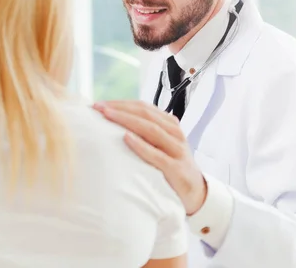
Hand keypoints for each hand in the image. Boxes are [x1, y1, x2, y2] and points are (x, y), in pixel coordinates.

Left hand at [93, 100, 206, 214]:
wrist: (196, 192)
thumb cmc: (172, 166)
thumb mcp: (161, 145)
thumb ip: (146, 132)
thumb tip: (115, 121)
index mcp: (169, 124)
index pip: (143, 107)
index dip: (121, 103)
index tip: (100, 103)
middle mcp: (174, 133)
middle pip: (145, 114)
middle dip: (120, 108)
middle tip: (98, 107)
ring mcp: (177, 150)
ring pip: (151, 129)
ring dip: (126, 120)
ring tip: (108, 116)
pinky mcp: (176, 168)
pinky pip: (157, 155)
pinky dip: (140, 145)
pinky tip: (126, 138)